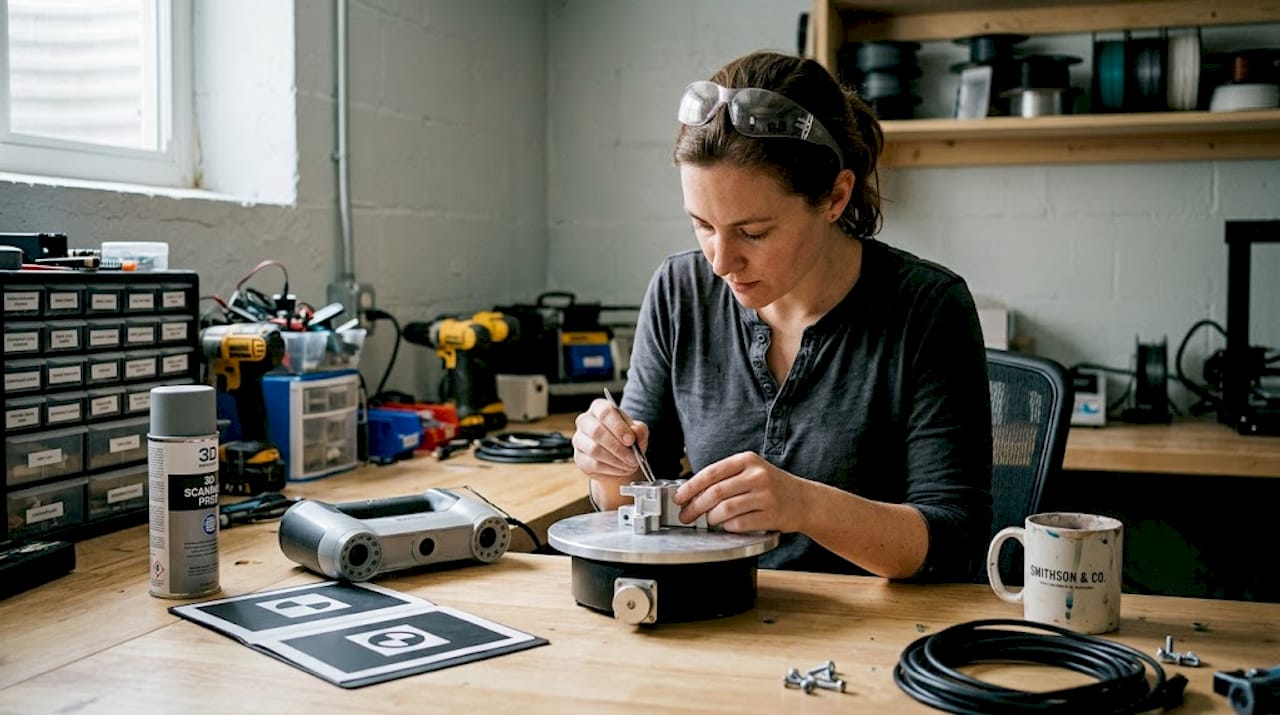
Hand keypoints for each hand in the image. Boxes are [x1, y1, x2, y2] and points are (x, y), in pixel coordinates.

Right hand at [572, 398, 648, 483]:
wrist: (620, 459)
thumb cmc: (626, 440)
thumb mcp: (637, 432)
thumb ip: (639, 430)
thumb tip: (635, 431)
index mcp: (599, 408)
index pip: (605, 412)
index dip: (618, 427)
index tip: (630, 440)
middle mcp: (585, 421)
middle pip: (596, 432)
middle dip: (618, 447)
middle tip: (633, 457)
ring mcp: (579, 440)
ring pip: (594, 450)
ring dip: (616, 460)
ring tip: (630, 464)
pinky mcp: (579, 458)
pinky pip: (593, 464)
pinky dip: (611, 469)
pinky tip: (622, 469)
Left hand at [674, 452, 808, 532]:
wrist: (805, 500)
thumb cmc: (772, 486)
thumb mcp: (751, 471)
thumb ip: (725, 478)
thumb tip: (692, 492)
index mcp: (747, 460)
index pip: (711, 473)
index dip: (691, 487)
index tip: (679, 497)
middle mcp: (757, 475)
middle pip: (715, 493)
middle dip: (694, 507)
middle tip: (686, 516)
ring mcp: (765, 495)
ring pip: (725, 510)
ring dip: (711, 518)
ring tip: (709, 521)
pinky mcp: (771, 515)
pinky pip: (739, 524)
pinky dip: (727, 527)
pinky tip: (727, 526)